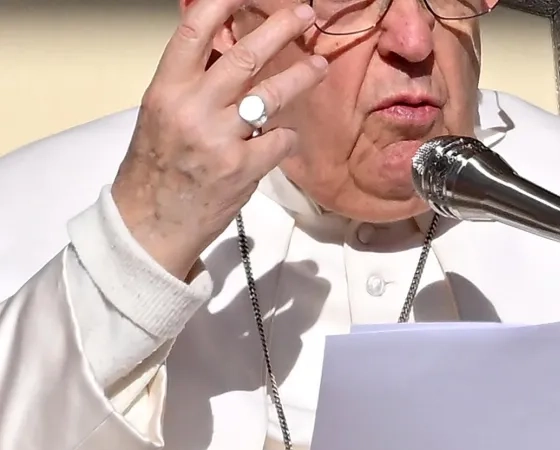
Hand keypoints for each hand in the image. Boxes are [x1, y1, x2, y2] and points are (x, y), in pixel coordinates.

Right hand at [111, 0, 325, 279]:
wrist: (149, 226)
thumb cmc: (155, 169)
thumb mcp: (161, 115)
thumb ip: (192, 84)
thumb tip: (229, 53)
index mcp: (166, 89)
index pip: (195, 31)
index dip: (223, 3)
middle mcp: (192, 108)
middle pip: (246, 55)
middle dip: (282, 29)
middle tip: (305, 14)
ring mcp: (220, 139)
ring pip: (273, 94)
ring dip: (303, 75)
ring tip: (319, 65)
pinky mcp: (243, 169)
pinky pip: (280, 139)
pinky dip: (286, 136)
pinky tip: (282, 139)